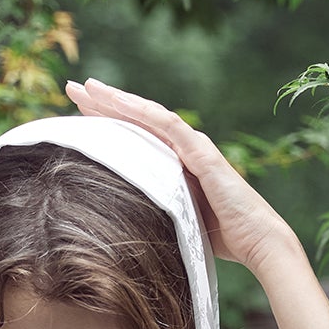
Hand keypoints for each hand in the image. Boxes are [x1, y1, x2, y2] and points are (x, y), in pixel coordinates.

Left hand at [64, 77, 298, 273]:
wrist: (257, 241)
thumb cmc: (220, 239)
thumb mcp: (175, 221)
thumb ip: (154, 209)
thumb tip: (120, 219)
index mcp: (175, 163)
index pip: (134, 136)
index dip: (106, 122)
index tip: (77, 113)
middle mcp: (182, 148)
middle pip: (136, 120)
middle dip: (103, 103)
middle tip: (71, 87)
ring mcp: (193, 148)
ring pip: (147, 116)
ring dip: (116, 100)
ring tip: (87, 87)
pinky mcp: (202, 155)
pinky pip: (168, 126)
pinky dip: (143, 112)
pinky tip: (119, 100)